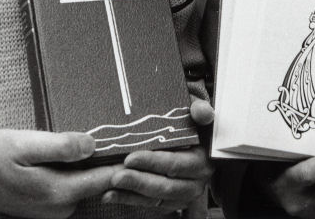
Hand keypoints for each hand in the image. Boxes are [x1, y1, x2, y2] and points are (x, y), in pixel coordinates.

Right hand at [0, 129, 118, 217]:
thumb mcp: (24, 143)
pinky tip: (70, 156)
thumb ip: (60, 146)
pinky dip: (77, 171)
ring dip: (90, 164)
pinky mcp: (50, 205)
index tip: (138, 146)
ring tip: (89, 142)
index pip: (106, 178)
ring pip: (87, 182)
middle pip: (100, 180)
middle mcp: (61, 206)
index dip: (123, 162)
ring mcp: (55, 208)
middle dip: (108, 160)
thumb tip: (92, 145)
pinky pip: (74, 186)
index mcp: (59, 192)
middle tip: (115, 136)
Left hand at [103, 98, 214, 215]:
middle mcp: (197, 180)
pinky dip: (128, 199)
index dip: (154, 162)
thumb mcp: (196, 112)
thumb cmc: (191, 122)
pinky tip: (110, 195)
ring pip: (156, 197)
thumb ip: (200, 110)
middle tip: (116, 176)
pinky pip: (148, 204)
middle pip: (166, 185)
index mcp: (204, 159)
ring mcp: (184, 194)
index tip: (131, 158)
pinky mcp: (171, 201)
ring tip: (110, 186)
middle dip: (139, 181)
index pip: (177, 164)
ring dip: (131, 193)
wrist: (192, 135)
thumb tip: (202, 112)